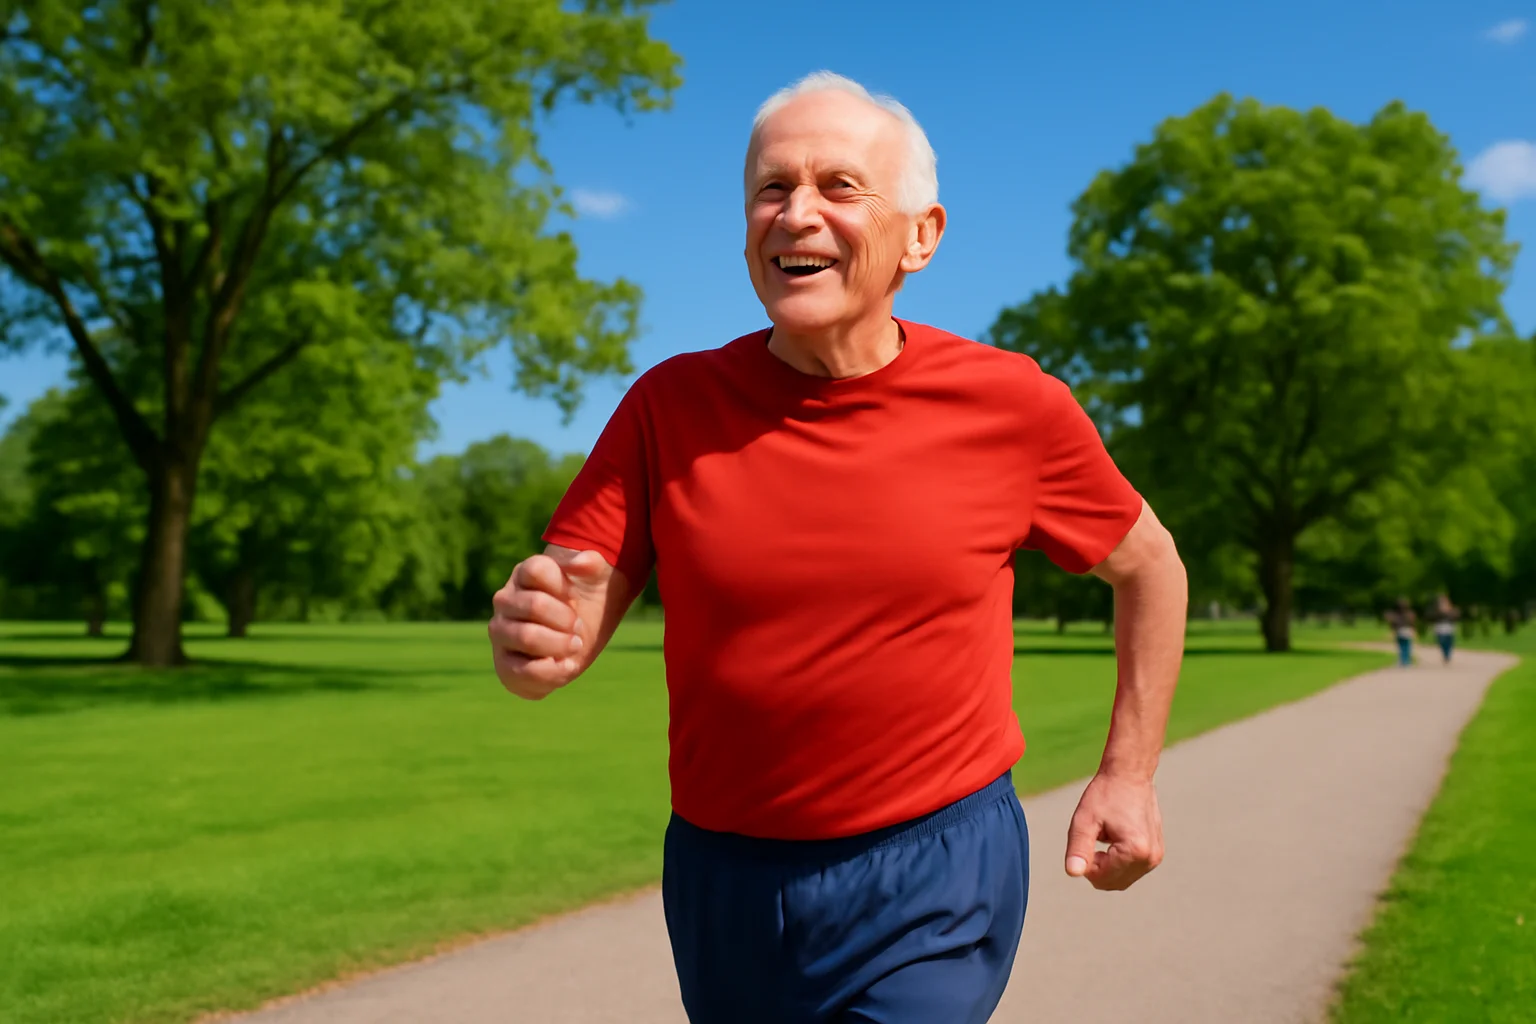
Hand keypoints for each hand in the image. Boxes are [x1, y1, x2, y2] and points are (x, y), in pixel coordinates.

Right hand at [488, 548, 611, 699]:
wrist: (576, 638)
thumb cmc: (580, 602)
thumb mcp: (594, 579)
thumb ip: (592, 564)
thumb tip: (580, 562)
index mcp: (524, 574)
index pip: (536, 570)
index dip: (564, 586)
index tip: (575, 596)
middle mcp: (505, 600)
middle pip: (535, 605)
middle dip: (567, 619)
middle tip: (579, 626)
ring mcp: (501, 633)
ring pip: (526, 636)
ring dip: (560, 644)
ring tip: (575, 646)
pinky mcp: (504, 665)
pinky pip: (521, 671)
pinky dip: (552, 672)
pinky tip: (567, 666)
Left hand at [1064, 771, 1163, 890]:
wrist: (1130, 775)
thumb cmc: (1105, 794)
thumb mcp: (1084, 820)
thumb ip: (1078, 849)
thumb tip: (1073, 873)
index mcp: (1135, 851)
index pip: (1101, 878)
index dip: (1086, 861)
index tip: (1087, 836)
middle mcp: (1150, 859)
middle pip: (1113, 883)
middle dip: (1097, 866)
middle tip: (1094, 836)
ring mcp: (1156, 858)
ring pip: (1121, 879)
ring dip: (1107, 864)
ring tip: (1106, 834)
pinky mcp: (1156, 854)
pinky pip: (1130, 870)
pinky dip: (1118, 861)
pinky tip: (1115, 837)